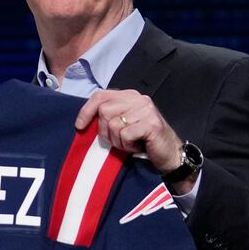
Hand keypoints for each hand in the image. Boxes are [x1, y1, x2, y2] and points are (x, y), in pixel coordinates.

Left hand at [75, 89, 194, 191]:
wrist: (169, 154)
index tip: (79, 126)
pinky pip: (125, 135)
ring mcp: (146, 110)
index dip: (86, 110)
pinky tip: (137, 146)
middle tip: (118, 140)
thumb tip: (83, 120)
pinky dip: (128, 146)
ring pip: (113, 125)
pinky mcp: (151, 123)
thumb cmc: (142, 140)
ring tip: (130, 143)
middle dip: (105, 131)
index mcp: (129, 95)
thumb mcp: (122, 124)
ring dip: (118, 141)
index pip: (100, 96)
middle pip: (104, 111)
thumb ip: (108, 116)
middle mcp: (138, 98)